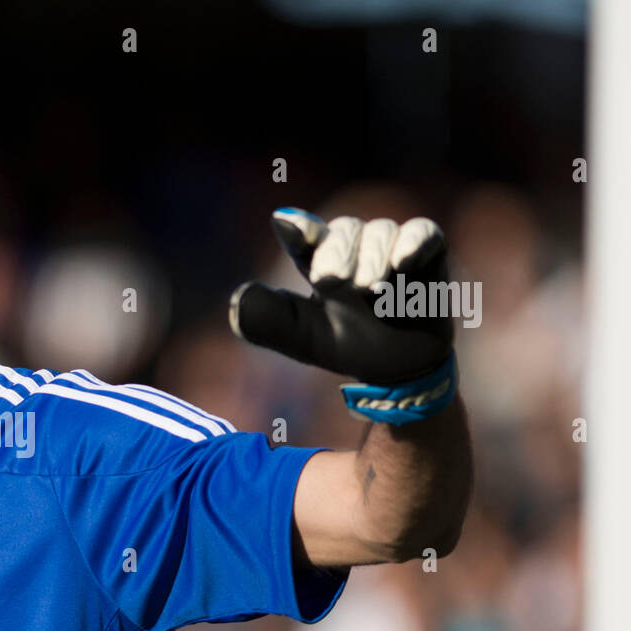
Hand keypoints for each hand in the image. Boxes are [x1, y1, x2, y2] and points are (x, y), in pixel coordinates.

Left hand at [229, 208, 452, 384]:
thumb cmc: (345, 344)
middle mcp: (352, 244)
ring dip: (373, 260)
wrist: (397, 367)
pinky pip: (422, 232)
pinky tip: (401, 263)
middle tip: (333, 283)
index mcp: (316, 259)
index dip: (297, 227)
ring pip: (380, 231)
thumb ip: (266, 320)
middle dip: (337, 253)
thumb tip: (239, 296)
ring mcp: (389, 244)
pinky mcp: (426, 249)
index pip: (302, 233)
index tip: (290, 227)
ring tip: (370, 291)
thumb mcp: (300, 338)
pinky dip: (412, 243)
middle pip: (343, 229)